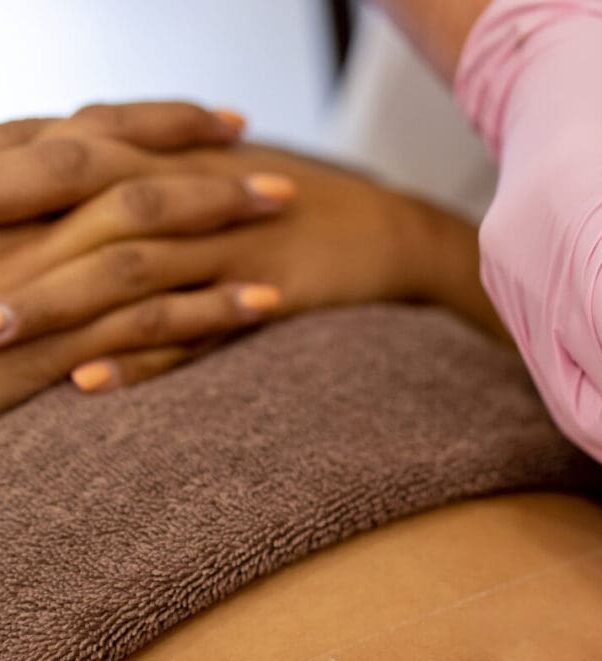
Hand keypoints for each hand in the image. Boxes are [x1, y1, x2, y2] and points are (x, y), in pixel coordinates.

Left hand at [0, 142, 492, 408]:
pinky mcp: (266, 291)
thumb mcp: (213, 185)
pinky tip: (92, 381)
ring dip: (60, 304)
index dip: (3, 196)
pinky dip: (141, 355)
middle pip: (78, 215)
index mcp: (165, 162)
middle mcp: (190, 195)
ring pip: (127, 272)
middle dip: (12, 252)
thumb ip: (141, 187)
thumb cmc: (292, 211)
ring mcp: (228, 244)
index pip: (59, 167)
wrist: (387, 232)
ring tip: (2, 338)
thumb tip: (70, 206)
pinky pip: (193, 328)